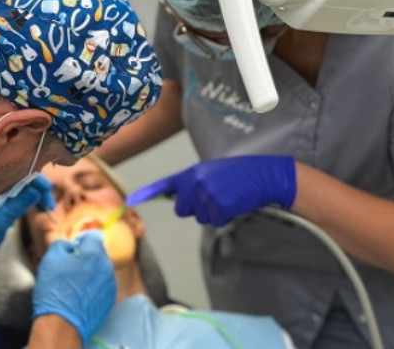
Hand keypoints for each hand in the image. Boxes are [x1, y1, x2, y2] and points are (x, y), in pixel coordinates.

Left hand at [0, 175, 54, 254]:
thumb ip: (16, 207)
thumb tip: (35, 191)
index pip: (22, 174)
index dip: (38, 182)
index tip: (47, 195)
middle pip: (25, 176)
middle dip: (41, 188)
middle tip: (49, 206)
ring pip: (24, 184)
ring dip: (37, 193)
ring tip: (46, 208)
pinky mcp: (1, 197)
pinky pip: (20, 191)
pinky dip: (31, 198)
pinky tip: (37, 206)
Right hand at [32, 231, 115, 342]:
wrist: (62, 323)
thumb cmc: (55, 290)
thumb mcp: (51, 259)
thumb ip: (62, 244)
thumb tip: (68, 245)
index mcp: (94, 253)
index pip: (93, 236)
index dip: (80, 240)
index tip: (72, 249)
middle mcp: (106, 267)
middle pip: (98, 253)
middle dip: (86, 257)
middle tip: (70, 267)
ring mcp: (110, 284)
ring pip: (101, 270)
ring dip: (91, 272)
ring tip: (73, 284)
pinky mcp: (109, 300)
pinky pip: (102, 286)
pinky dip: (93, 287)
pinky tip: (79, 295)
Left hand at [126, 155, 296, 226]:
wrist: (263, 175)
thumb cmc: (239, 175)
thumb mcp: (212, 172)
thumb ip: (194, 184)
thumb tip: (180, 202)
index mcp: (192, 172)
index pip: (164, 184)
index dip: (146, 193)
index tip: (130, 201)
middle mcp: (195, 182)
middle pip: (182, 209)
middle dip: (195, 208)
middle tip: (215, 197)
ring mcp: (206, 194)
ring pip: (199, 217)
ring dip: (213, 212)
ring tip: (228, 197)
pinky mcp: (218, 206)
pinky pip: (214, 221)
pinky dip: (225, 217)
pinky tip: (234, 203)